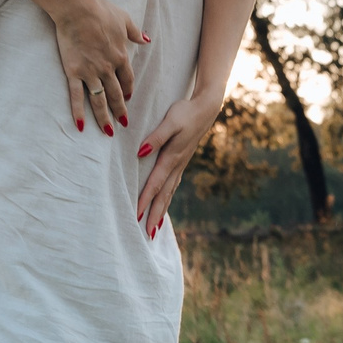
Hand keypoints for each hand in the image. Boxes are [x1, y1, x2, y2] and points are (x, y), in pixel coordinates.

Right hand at [51, 0, 151, 134]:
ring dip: (104, 118)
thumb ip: (135, 32)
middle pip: (116, 95)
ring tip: (108, 132)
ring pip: (99, 101)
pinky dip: (78, 112)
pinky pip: (76, 96)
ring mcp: (90, 72)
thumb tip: (146, 39)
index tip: (128, 99)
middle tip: (123, 124)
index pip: (127, 79)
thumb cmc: (100, 10)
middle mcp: (107, 68)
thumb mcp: (124, 19)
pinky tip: (80, 125)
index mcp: (120, 56)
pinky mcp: (74, 72)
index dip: (128, 90)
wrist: (78, 9)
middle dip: (120, 111)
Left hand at [133, 90, 222, 236]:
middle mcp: (177, 165)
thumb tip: (140, 153)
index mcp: (172, 157)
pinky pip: (173, 185)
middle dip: (154, 215)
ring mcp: (181, 165)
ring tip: (154, 228)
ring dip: (161, 211)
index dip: (145, 201)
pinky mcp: (182, 162)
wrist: (206, 108)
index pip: (155, 184)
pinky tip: (163, 204)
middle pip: (163, 195)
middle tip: (147, 235)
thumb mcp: (170, 121)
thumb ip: (156, 138)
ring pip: (169, 193)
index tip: (136, 217)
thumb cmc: (185, 112)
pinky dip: (167, 199)